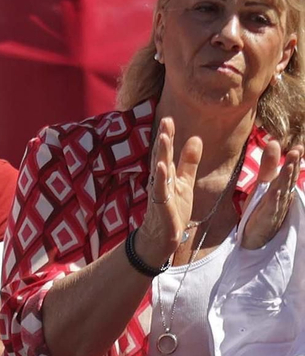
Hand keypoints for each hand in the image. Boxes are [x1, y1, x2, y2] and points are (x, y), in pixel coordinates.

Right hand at [139, 117, 201, 263]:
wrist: (163, 236)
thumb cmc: (172, 210)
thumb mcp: (184, 182)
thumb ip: (189, 162)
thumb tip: (196, 138)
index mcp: (166, 174)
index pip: (166, 151)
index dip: (168, 135)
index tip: (169, 118)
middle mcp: (160, 180)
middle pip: (161, 156)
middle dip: (163, 139)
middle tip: (166, 120)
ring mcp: (159, 192)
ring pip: (159, 170)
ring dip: (161, 154)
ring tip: (163, 137)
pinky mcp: (161, 205)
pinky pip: (160, 190)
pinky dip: (160, 178)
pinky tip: (162, 166)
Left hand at [240, 137, 302, 249]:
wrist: (255, 237)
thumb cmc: (261, 209)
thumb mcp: (263, 184)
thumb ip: (269, 165)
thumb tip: (273, 142)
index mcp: (283, 187)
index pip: (290, 172)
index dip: (294, 160)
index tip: (299, 147)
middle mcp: (283, 196)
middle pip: (288, 179)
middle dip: (293, 165)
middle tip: (297, 151)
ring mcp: (276, 207)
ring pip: (282, 191)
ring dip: (286, 179)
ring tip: (288, 165)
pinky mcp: (266, 218)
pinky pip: (271, 208)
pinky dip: (274, 199)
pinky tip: (275, 191)